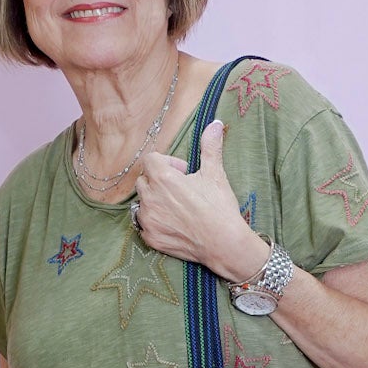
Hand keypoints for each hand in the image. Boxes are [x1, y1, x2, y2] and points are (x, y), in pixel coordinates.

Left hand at [132, 120, 266, 281]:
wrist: (225, 244)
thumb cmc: (220, 208)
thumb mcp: (215, 173)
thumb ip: (210, 146)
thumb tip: (215, 123)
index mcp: (162, 178)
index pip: (150, 159)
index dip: (167, 163)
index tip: (183, 172)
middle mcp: (150, 198)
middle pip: (144, 180)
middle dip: (159, 181)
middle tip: (181, 190)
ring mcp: (148, 220)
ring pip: (142, 202)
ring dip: (155, 201)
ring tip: (178, 207)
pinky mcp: (150, 238)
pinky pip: (144, 224)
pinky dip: (155, 221)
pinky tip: (174, 223)